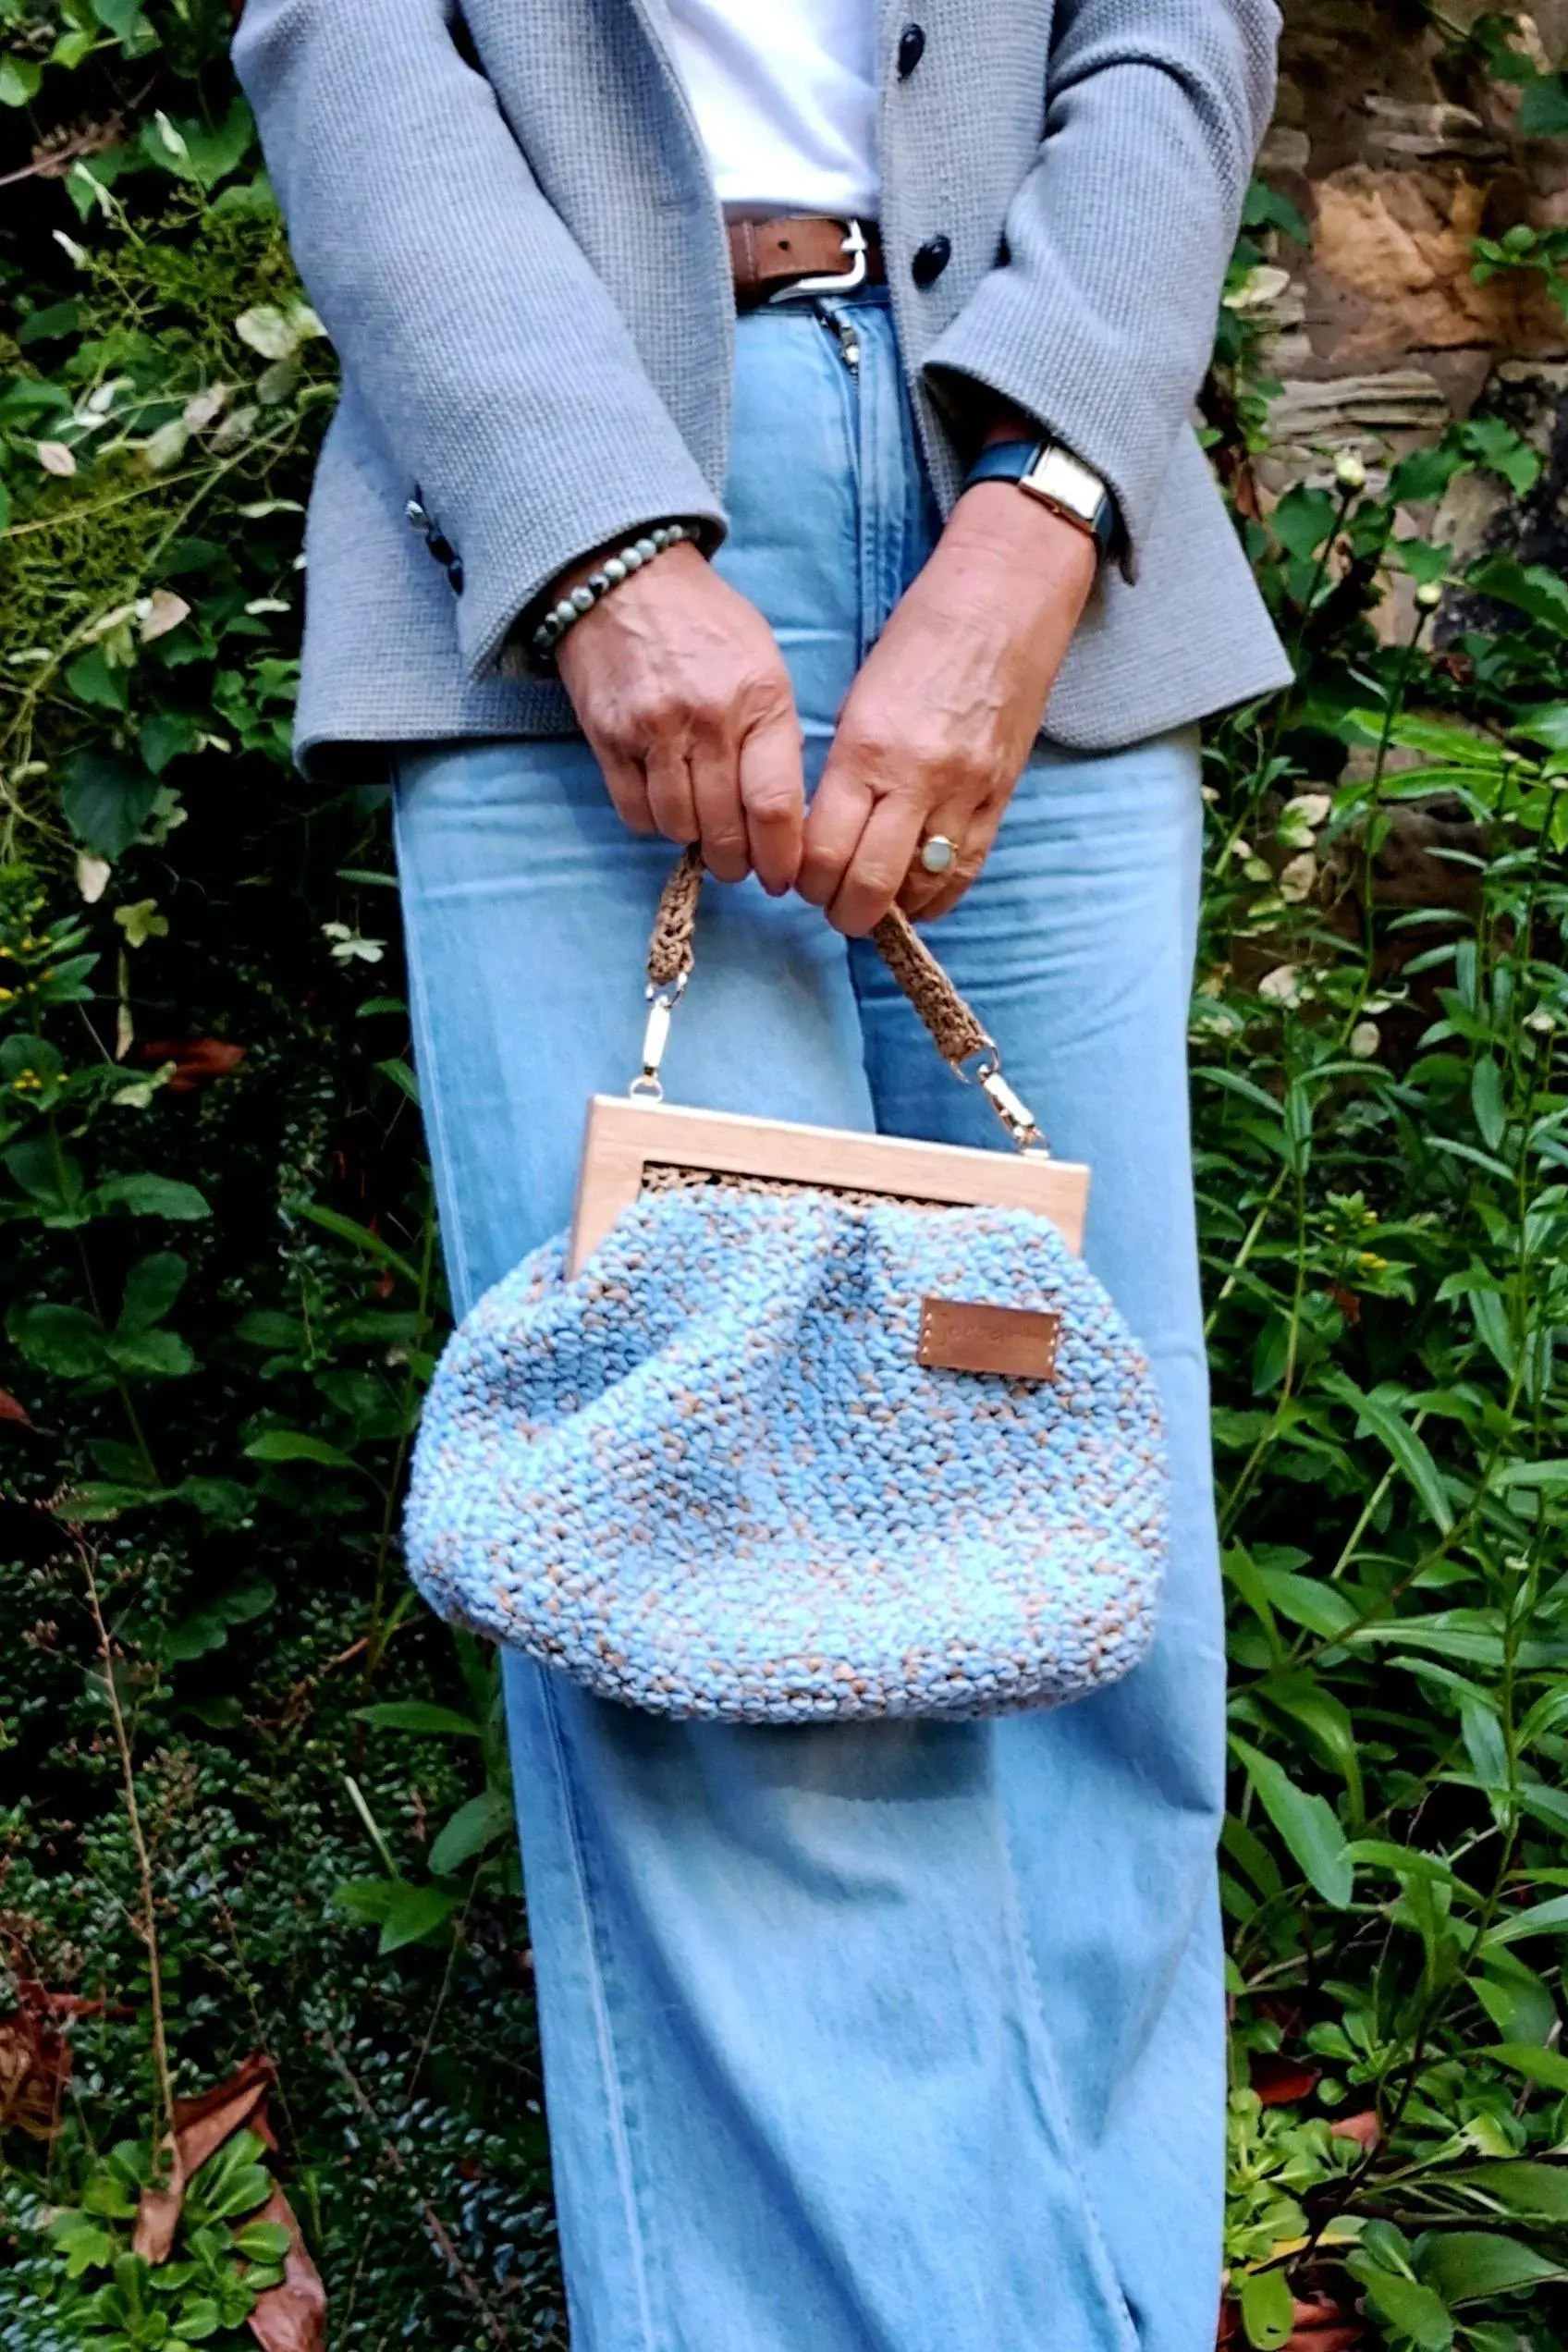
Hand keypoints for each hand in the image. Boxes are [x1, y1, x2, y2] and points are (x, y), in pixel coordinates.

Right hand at [553, 540, 803, 894]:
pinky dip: (653, 822)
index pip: (775, 806)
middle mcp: (707, 718)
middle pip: (726, 829)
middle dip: (738, 862)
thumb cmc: (706, 625)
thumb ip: (775, 735)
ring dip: (694, 842)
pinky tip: (665, 806)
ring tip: (703, 829)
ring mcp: (653, 730)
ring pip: (679, 827)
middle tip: (741, 866)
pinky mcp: (608, 738)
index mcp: (760, 699)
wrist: (625, 578)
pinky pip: (634, 813)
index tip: (782, 877)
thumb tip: (782, 818)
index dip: (781, 858)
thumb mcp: (764, 665)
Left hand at [797, 486, 1096, 932]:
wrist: (1003, 603)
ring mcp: (966, 794)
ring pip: (920, 890)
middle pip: (869, 884)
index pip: (824, 849)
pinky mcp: (1000, 799)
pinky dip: (935, 899)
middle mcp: (917, 778)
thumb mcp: (860, 700)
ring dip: (889, 911)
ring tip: (871, 905)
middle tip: (830, 906)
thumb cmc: (920, 639)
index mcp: (867, 748)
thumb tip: (825, 836)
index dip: (805, 880)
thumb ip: (843, 771)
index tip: (799, 881)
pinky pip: (966, 874)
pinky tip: (915, 901)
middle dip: (841, 910)